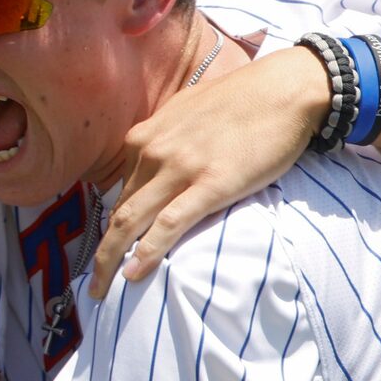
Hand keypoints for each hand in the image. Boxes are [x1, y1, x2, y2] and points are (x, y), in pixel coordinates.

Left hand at [94, 46, 328, 292]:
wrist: (285, 88)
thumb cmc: (244, 98)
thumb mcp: (188, 111)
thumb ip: (167, 137)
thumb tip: (160, 158)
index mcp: (146, 137)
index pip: (121, 192)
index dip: (113, 227)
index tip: (111, 252)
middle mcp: (154, 152)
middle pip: (117, 212)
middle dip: (101, 253)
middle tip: (95, 286)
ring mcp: (180, 169)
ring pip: (131, 222)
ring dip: (111, 261)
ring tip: (103, 292)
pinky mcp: (211, 184)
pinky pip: (169, 224)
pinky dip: (147, 252)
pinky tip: (134, 274)